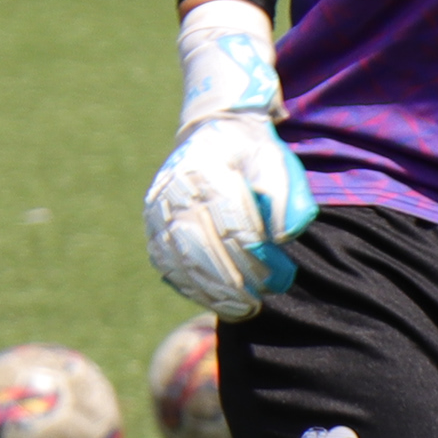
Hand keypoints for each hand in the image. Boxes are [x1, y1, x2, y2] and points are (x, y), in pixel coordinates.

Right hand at [147, 0, 315, 316]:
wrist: (215, 129)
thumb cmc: (253, 150)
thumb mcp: (276, 160)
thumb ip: (283, 196)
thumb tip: (284, 237)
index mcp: (209, 170)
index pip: (232, 225)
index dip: (255, 258)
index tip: (278, 277)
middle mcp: (177, 188)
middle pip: (203, 247)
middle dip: (234, 282)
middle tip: (259, 302)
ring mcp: (159, 206)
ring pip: (181, 258)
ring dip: (211, 290)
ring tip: (241, 308)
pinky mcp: (153, 222)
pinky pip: (165, 260)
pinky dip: (188, 284)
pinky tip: (212, 298)